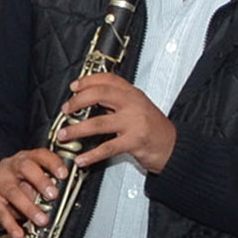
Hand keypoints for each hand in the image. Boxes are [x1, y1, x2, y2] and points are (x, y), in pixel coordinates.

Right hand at [0, 147, 68, 237]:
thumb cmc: (18, 189)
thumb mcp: (33, 183)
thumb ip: (47, 186)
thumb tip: (66, 194)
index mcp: (26, 159)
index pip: (40, 155)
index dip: (53, 163)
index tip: (63, 174)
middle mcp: (11, 166)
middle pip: (25, 168)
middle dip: (41, 181)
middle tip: (52, 195)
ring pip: (14, 192)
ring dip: (29, 207)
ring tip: (42, 220)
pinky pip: (1, 212)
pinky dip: (12, 225)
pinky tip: (20, 234)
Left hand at [58, 73, 177, 174]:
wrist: (173, 146)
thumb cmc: (153, 127)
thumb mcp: (137, 107)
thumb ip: (116, 102)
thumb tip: (87, 99)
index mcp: (132, 93)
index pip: (108, 79)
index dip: (88, 80)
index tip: (73, 87)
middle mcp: (133, 104)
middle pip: (100, 95)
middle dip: (77, 101)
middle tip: (66, 109)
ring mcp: (134, 122)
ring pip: (98, 123)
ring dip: (77, 130)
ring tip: (64, 134)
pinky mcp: (135, 141)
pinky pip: (107, 148)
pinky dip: (91, 155)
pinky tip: (81, 159)